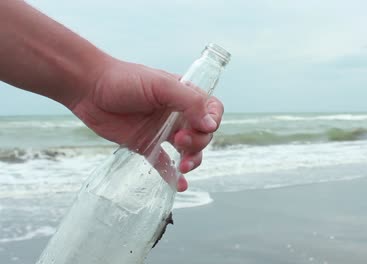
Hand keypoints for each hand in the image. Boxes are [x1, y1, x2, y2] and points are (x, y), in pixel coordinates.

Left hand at [70, 59, 223, 191]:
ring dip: (192, 160)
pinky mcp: (147, 146)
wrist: (89, 89)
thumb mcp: (161, 85)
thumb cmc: (124, 79)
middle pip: (203, 134)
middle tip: (180, 141)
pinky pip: (165, 164)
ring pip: (189, 151)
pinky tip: (179, 184)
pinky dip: (173, 176)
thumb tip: (211, 125)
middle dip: (199, 142)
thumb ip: (188, 102)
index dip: (213, 120)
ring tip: (183, 166)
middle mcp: (177, 115)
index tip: (204, 128)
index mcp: (185, 96)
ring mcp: (163, 132)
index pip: (212, 110)